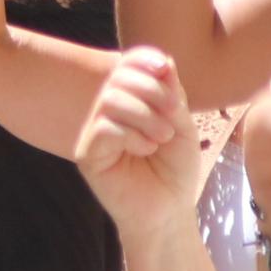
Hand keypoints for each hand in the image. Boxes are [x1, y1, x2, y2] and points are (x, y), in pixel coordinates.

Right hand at [71, 47, 211, 251]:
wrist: (169, 211)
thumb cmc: (175, 170)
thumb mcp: (182, 126)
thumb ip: (172, 96)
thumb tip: (163, 62)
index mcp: (130, 100)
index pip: (127, 65)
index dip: (143, 59)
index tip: (165, 68)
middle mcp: (107, 112)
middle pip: (118, 79)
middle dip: (151, 91)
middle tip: (173, 115)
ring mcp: (94, 132)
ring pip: (110, 101)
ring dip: (144, 115)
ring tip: (163, 136)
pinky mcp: (88, 154)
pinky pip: (104, 129)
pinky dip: (132, 135)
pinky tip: (146, 149)